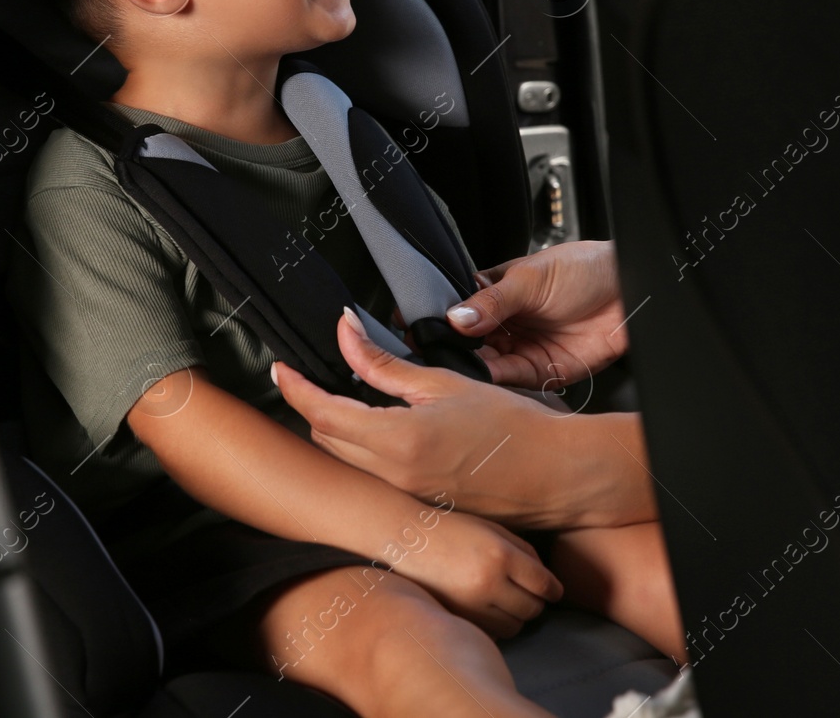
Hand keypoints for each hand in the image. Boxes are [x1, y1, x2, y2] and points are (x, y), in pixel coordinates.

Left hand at [276, 308, 651, 530]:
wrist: (557, 475)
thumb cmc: (515, 427)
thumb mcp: (444, 383)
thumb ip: (386, 364)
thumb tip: (348, 334)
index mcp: (398, 440)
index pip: (322, 412)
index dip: (295, 388)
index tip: (282, 368)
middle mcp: (394, 476)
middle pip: (326, 439)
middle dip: (313, 405)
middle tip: (316, 375)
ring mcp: (405, 496)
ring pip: (347, 460)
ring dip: (337, 429)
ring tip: (349, 397)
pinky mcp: (419, 506)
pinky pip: (373, 476)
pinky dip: (364, 451)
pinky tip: (383, 428)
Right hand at [390, 509, 562, 638]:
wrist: (410, 540)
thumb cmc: (456, 530)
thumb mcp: (493, 530)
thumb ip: (525, 552)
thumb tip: (548, 582)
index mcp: (500, 555)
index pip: (543, 584)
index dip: (554, 590)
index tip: (554, 591)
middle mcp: (488, 582)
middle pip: (533, 609)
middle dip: (536, 602)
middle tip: (529, 593)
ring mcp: (472, 604)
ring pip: (515, 626)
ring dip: (517, 616)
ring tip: (507, 600)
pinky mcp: (459, 618)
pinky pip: (492, 632)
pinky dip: (497, 623)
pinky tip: (489, 607)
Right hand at [444, 240, 627, 390]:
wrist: (631, 289)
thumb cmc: (585, 270)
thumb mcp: (532, 278)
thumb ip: (493, 301)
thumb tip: (457, 316)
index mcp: (497, 293)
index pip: (461, 310)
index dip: (444, 319)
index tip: (426, 327)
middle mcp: (507, 323)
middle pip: (469, 342)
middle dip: (456, 347)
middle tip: (440, 349)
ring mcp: (523, 346)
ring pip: (487, 362)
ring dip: (474, 364)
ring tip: (461, 360)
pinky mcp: (542, 370)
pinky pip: (513, 378)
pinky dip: (497, 378)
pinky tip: (484, 371)